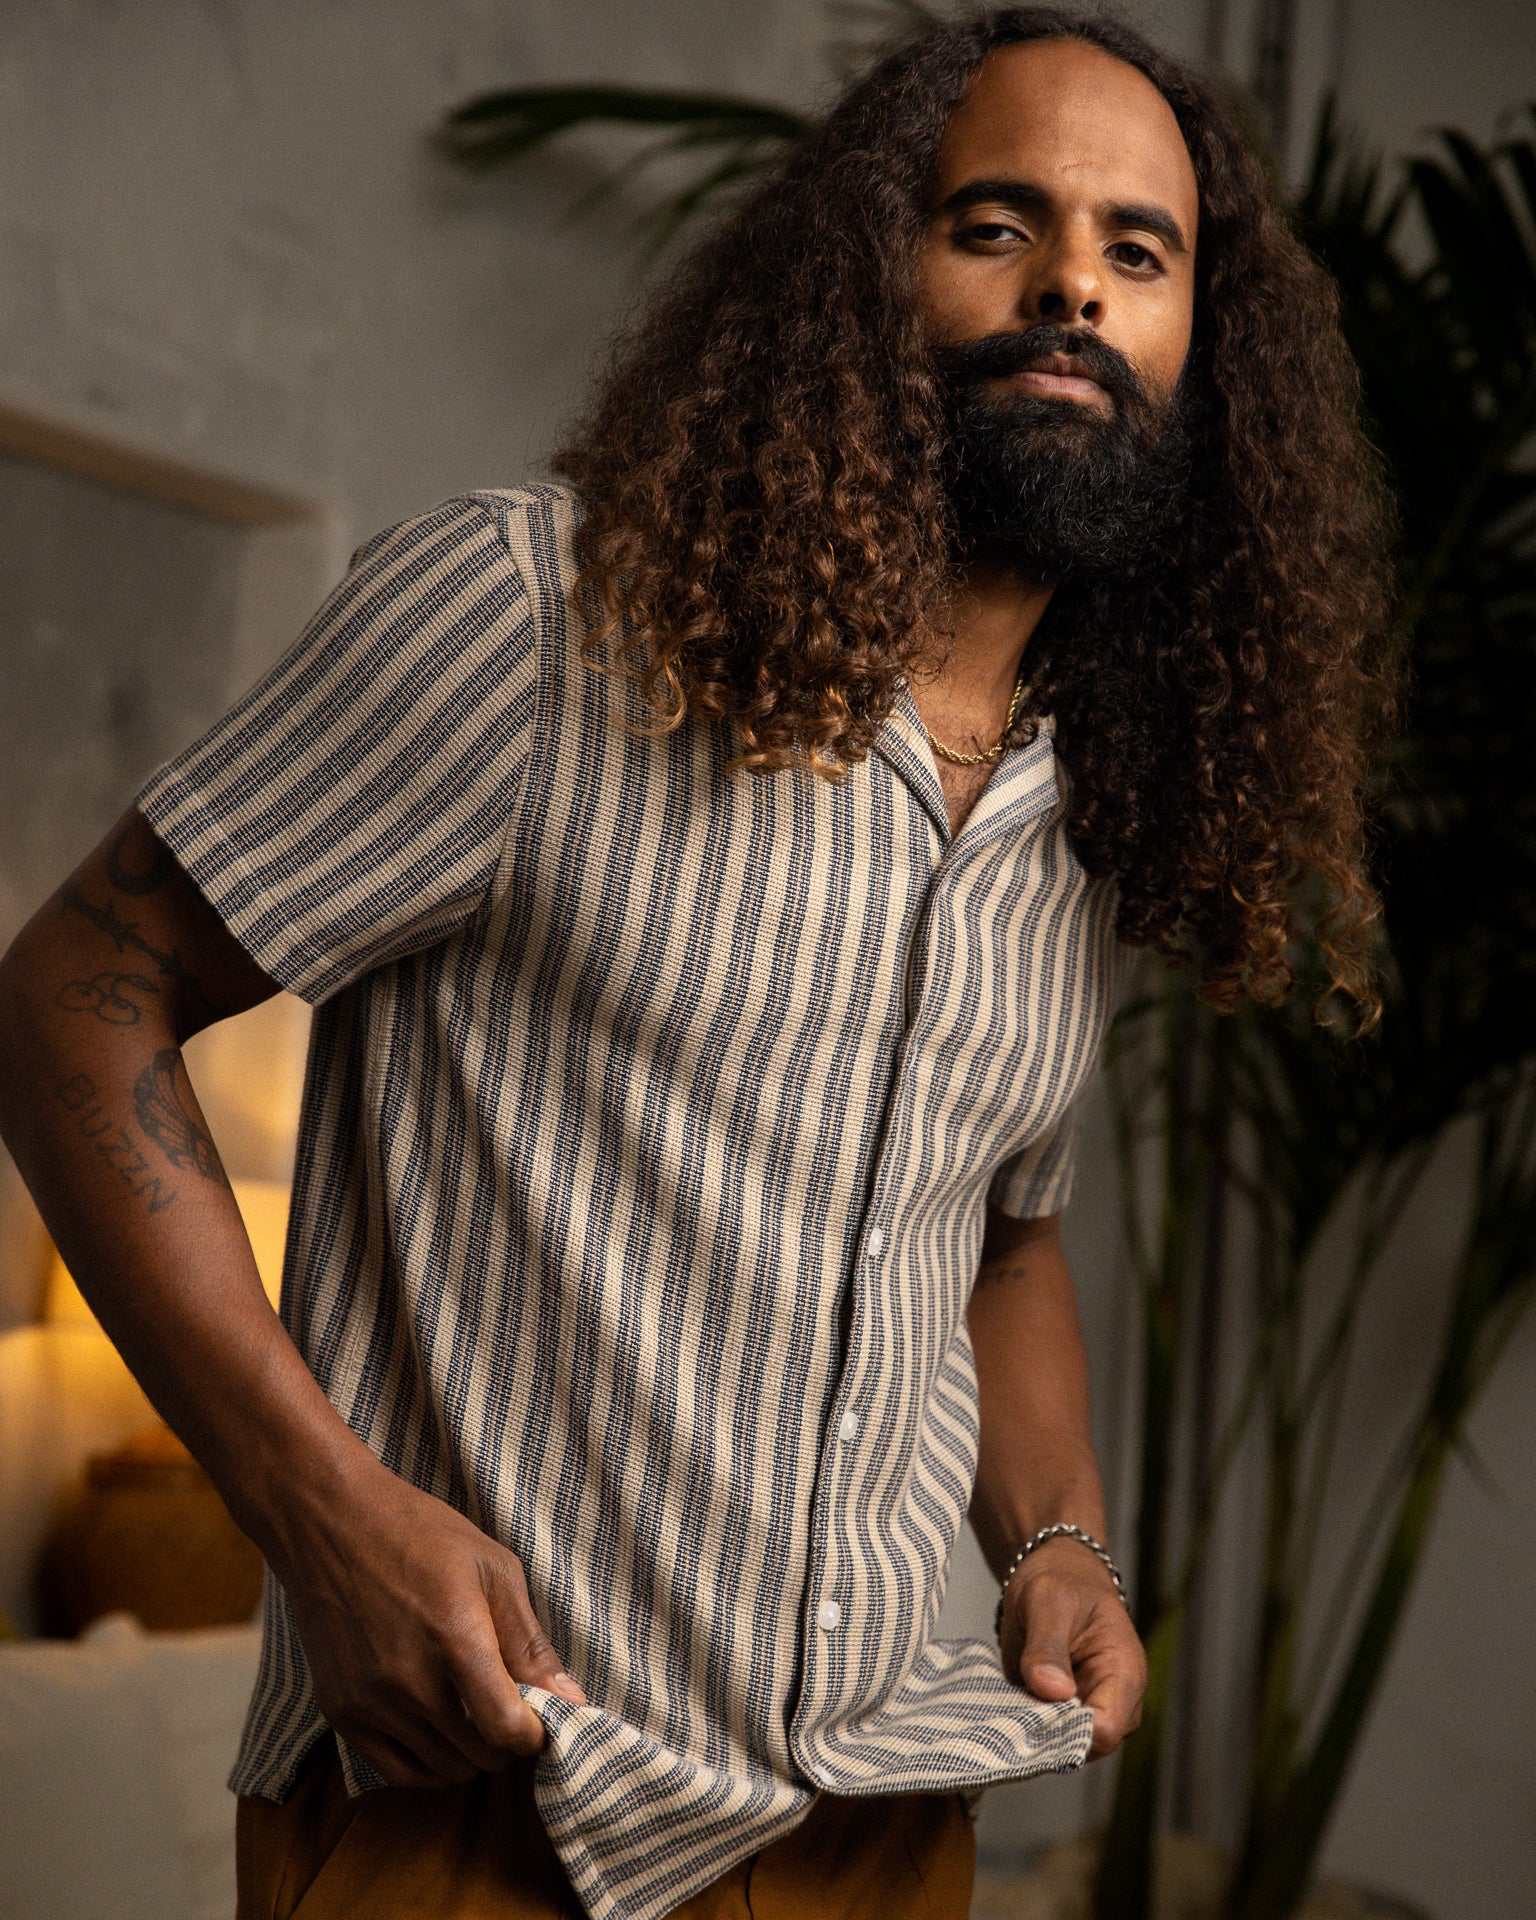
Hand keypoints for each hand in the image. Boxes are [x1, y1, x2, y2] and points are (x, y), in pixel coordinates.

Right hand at [272, 1455, 586, 1787]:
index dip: (534, 1733)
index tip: (540, 1718)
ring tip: (476, 1715)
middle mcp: (409, 1682)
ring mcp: (370, 1703)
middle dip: (507, 1741)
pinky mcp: (341, 1714)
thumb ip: (529, 1643)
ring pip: (442, 1769)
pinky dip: (429, 1763)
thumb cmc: (420, 1535)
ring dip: (470, 1752)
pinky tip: (440, 1731)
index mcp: (454, 1638)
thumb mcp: (492, 1569)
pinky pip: (397, 1771)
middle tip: (510, 1709)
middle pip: (479, 1755)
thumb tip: (570, 1700)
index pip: (505, 1728)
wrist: (331, 1525)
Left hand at [999, 1537, 1145, 1758]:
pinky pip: (1046, 1735)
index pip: (1106, 1728)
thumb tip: (1052, 1691)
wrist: (1055, 1575)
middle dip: (1047, 1730)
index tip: (1034, 1705)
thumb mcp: (1049, 1601)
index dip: (1069, 1727)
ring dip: (1033, 1729)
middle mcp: (1113, 1700)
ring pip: (1062, 1746)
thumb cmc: (1062, 1581)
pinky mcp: (1064, 1714)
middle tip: (1014, 1698)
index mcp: (1124, 1672)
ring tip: (1009, 1694)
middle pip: (1084, 1745)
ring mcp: (1089, 1711)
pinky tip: (1006, 1701)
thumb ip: (1048, 1645)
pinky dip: (1024, 1724)